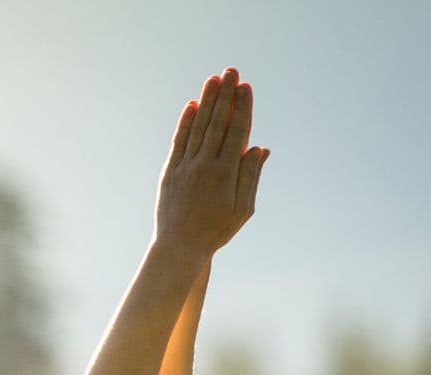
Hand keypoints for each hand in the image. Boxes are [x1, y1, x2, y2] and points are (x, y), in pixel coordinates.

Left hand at [152, 67, 268, 274]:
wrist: (180, 248)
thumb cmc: (216, 231)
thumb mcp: (242, 209)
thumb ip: (251, 177)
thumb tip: (260, 147)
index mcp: (226, 174)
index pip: (237, 132)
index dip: (242, 107)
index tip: (246, 87)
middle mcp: (205, 166)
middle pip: (217, 123)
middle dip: (225, 95)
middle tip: (231, 71)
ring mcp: (186, 167)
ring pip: (198, 127)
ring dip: (206, 102)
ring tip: (213, 80)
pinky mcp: (170, 172)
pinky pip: (179, 142)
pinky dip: (185, 123)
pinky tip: (192, 106)